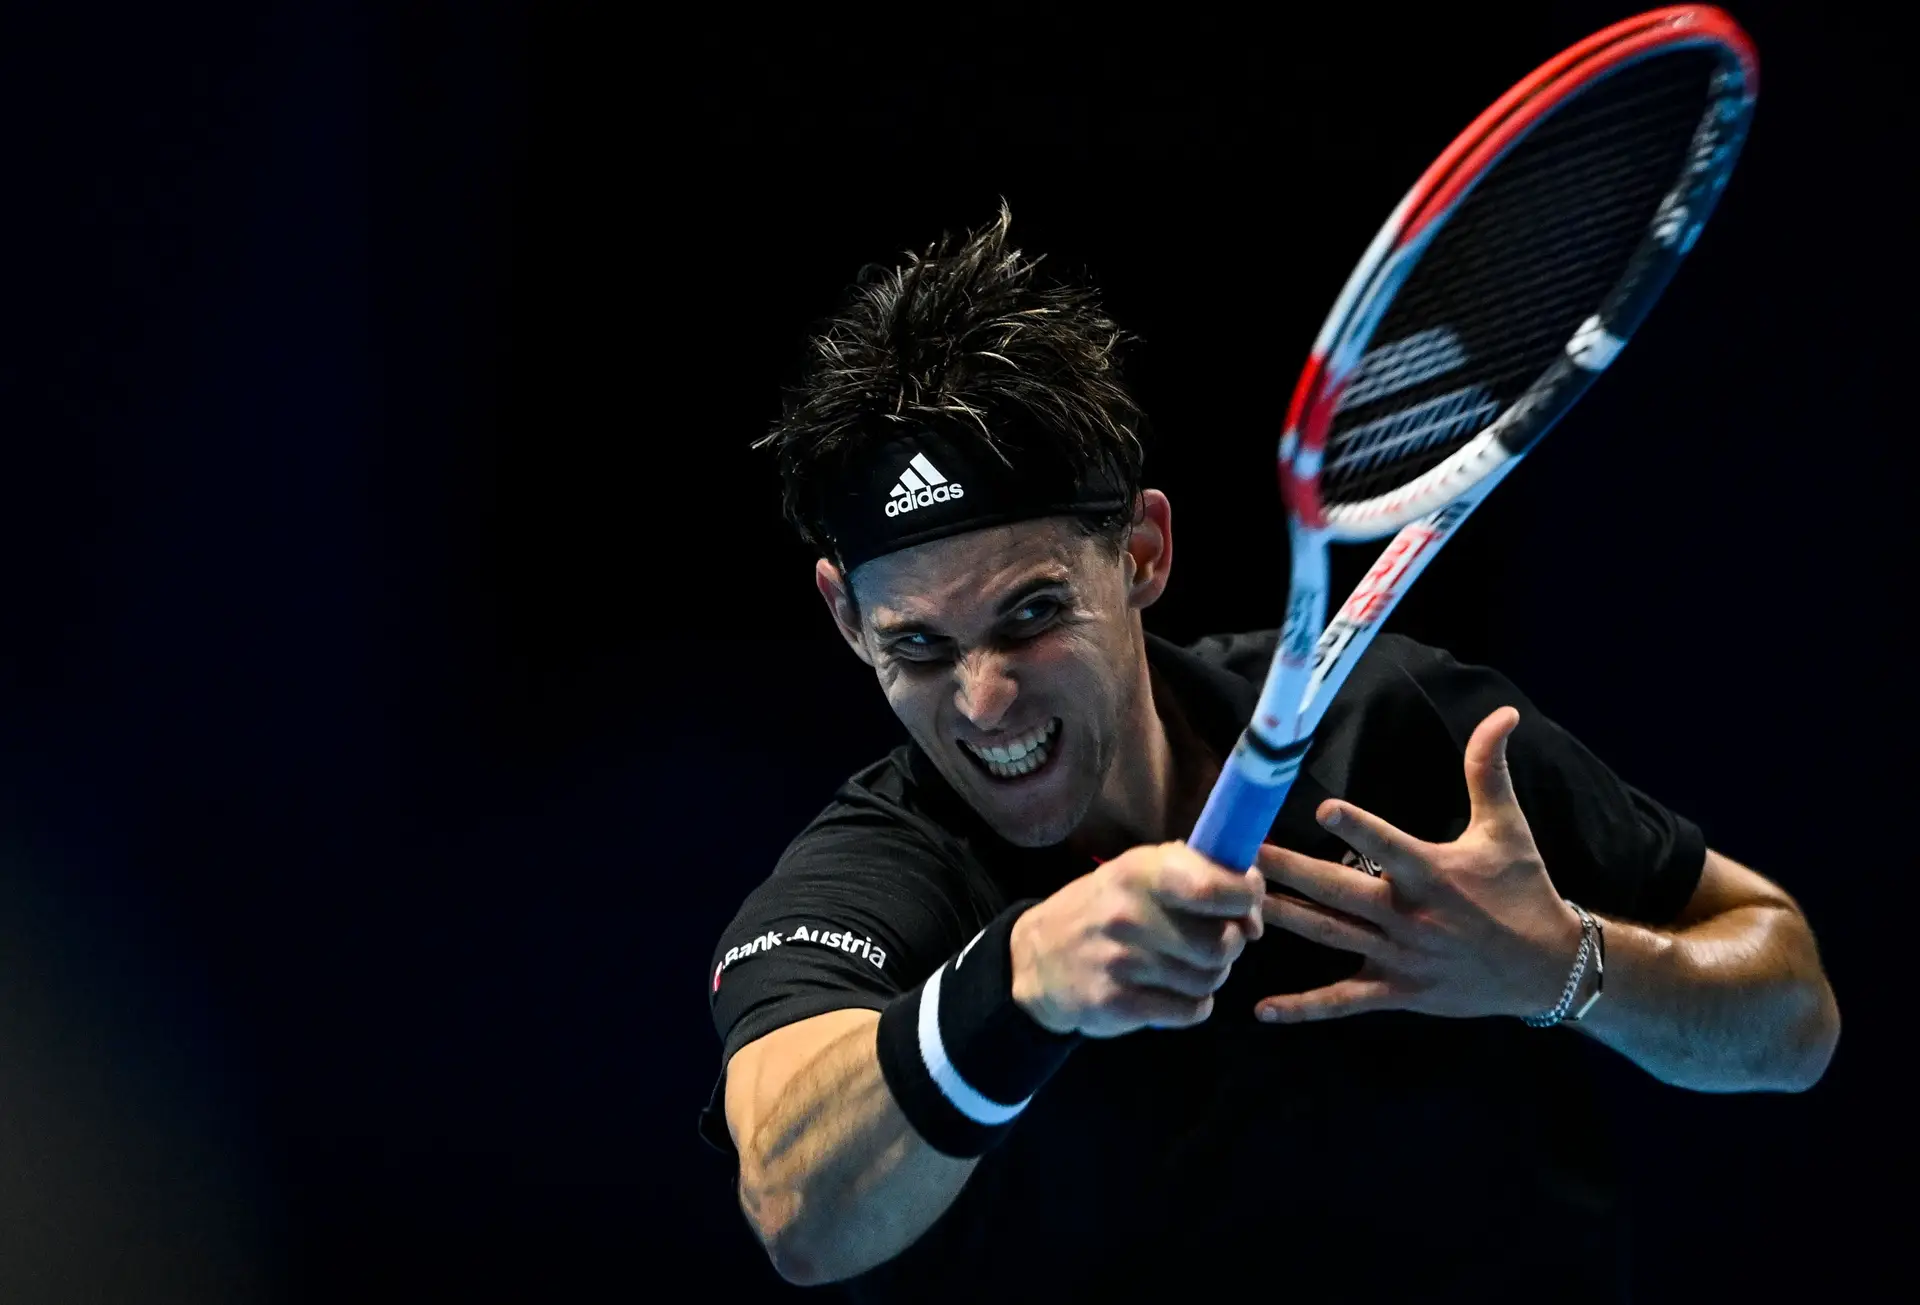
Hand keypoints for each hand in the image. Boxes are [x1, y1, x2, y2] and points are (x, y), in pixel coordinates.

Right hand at [1011, 842, 1266, 1037]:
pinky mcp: (1117, 1003)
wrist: (1038, 958)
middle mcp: (1128, 914)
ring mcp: (1120, 961)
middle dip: (1228, 945)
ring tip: (1181, 966)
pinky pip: (1191, 1011)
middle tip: (1206, 941)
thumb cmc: (1107, 908)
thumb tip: (1253, 911)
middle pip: (1222, 944)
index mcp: (1141, 871)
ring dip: (1207, 977)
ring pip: (1210, 980)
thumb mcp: (1141, 871)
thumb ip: (1200, 875)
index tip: (1244, 905)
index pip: (1216, 888)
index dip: (1246, 899)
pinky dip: (1192, 1005)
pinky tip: (1169, 992)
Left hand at [1252, 706, 1583, 1023]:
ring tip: (1236, 904)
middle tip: (1245, 854)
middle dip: (1290, 871)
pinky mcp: (1398, 991)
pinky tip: (1262, 1010)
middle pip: (1339, 892)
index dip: (1359, 828)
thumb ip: (1489, 770)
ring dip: (1282, 919)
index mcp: (1433, 874)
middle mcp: (1411, 916)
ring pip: (1330, 935)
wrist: (1549, 969)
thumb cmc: (1523, 891)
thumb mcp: (1507, 829)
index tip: (1322, 809)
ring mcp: (1401, 958)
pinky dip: (1305, 1007)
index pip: (1389, 846)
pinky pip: (1345, 1000)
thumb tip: (1504, 712)